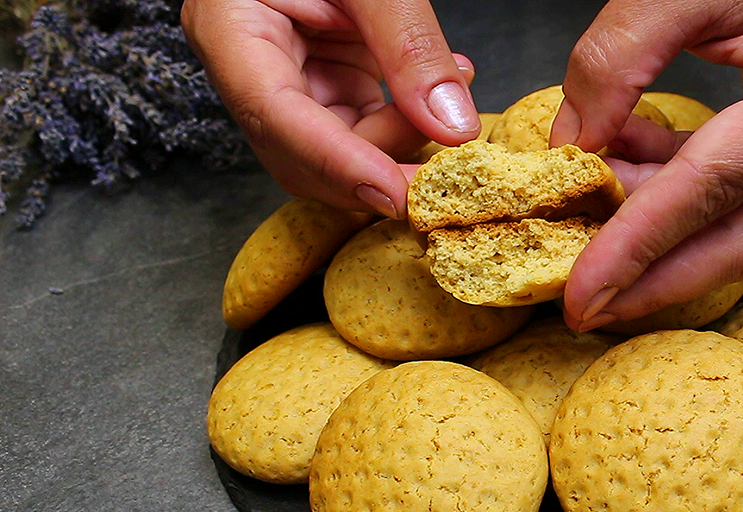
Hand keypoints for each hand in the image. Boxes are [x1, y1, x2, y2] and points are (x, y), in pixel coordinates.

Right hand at [180, 0, 479, 218]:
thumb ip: (408, 42)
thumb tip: (454, 126)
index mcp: (229, 27)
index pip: (277, 117)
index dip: (339, 164)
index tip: (398, 195)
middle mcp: (248, 65)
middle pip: (302, 154)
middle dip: (379, 166)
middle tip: (450, 168)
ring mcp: (283, 77)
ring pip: (337, 149)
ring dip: (402, 139)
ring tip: (457, 89)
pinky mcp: (319, 78)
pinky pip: (361, 121)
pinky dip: (406, 118)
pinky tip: (443, 87)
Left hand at [550, 0, 742, 330]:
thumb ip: (617, 58)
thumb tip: (570, 145)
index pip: (711, 191)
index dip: (638, 248)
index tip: (581, 296)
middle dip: (660, 282)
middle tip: (588, 310)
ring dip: (665, 233)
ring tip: (590, 212)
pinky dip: (683, 191)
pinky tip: (628, 167)